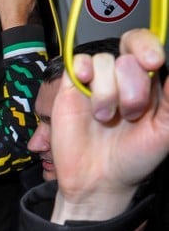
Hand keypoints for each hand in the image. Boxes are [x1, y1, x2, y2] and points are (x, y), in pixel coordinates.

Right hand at [51, 29, 168, 222]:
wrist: (99, 182)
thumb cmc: (133, 158)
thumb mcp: (164, 130)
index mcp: (148, 84)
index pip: (148, 48)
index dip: (149, 48)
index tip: (153, 64)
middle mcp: (122, 79)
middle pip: (128, 55)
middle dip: (132, 84)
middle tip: (131, 114)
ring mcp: (96, 83)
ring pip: (103, 61)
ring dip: (106, 92)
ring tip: (104, 118)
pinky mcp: (72, 89)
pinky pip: (76, 63)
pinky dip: (82, 70)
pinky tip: (85, 87)